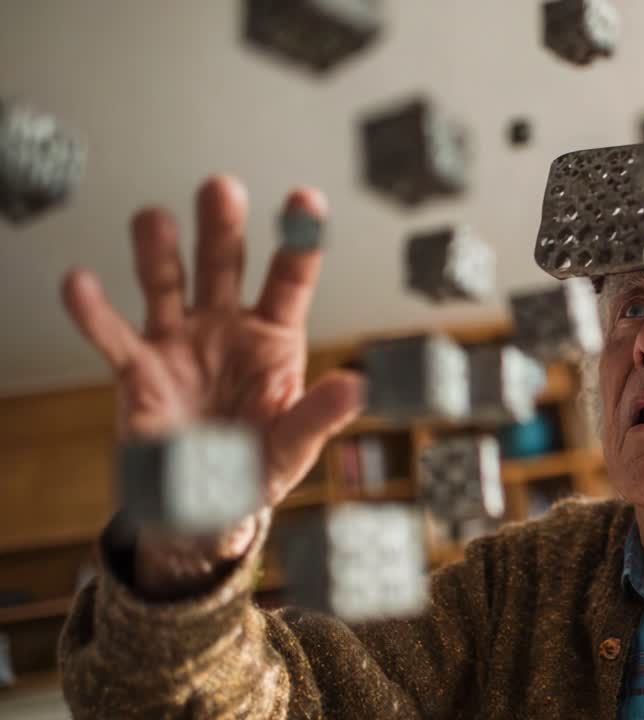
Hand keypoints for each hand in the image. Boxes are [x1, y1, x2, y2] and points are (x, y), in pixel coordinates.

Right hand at [61, 176, 363, 597]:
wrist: (204, 508)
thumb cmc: (256, 466)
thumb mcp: (295, 444)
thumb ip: (320, 413)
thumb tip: (359, 386)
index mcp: (275, 338)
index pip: (290, 281)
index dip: (299, 242)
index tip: (306, 201)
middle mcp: (226, 328)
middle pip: (224, 266)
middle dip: (221, 228)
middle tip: (221, 188)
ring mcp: (179, 344)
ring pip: (166, 286)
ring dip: (159, 252)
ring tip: (152, 218)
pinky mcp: (138, 372)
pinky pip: (113, 338)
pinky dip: (93, 312)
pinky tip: (80, 282)